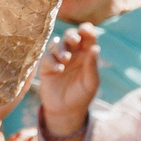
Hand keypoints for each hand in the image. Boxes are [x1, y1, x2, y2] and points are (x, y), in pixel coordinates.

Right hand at [33, 25, 99, 140]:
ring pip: (57, 44)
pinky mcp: (46, 67)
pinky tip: (59, 70)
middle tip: (74, 40)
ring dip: (60, 49)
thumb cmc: (82, 95)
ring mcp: (58, 58)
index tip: (86, 31)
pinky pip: (47, 58)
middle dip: (71, 35)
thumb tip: (95, 48)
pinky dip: (52, 62)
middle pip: (70, 36)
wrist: (66, 111)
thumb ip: (92, 66)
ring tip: (65, 59)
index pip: (87, 37)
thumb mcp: (91, 83)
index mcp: (86, 54)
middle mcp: (72, 53)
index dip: (86, 30)